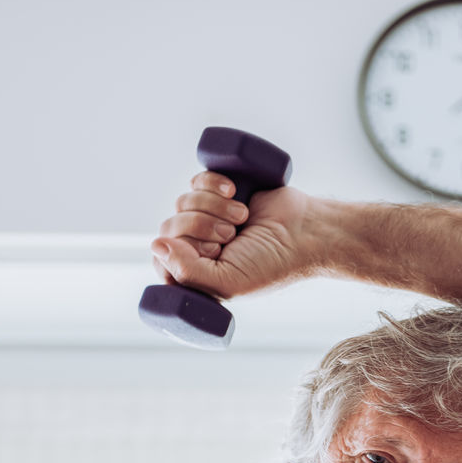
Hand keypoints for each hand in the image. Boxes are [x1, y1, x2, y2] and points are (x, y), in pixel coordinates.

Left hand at [150, 173, 322, 299]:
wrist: (305, 231)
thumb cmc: (272, 264)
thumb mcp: (229, 282)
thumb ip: (188, 273)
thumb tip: (156, 245)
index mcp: (198, 276)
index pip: (162, 261)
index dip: (181, 253)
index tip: (212, 254)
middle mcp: (198, 247)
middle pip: (170, 228)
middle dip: (202, 228)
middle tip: (231, 237)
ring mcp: (206, 218)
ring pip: (182, 202)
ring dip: (213, 208)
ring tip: (241, 219)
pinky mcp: (217, 192)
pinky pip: (197, 180)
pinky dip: (214, 184)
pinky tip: (235, 193)